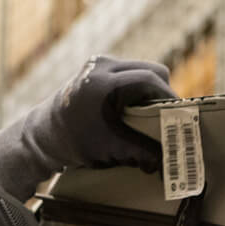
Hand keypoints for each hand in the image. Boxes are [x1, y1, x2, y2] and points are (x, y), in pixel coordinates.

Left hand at [0, 56, 175, 197]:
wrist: (41, 136)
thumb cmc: (71, 144)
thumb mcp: (109, 149)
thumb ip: (142, 152)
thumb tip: (169, 163)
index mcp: (102, 83)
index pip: (150, 81)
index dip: (171, 99)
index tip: (183, 117)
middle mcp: (100, 66)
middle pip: (152, 70)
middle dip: (164, 94)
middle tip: (170, 118)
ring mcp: (98, 62)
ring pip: (143, 69)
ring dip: (152, 90)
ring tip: (154, 114)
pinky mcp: (97, 65)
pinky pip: (130, 71)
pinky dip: (139, 87)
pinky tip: (137, 107)